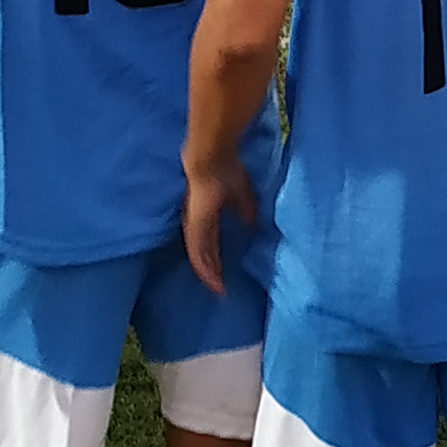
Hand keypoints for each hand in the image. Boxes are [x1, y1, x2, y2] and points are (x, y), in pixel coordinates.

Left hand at [183, 160, 255, 295]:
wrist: (212, 158)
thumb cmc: (227, 170)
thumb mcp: (243, 196)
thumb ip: (246, 213)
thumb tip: (253, 228)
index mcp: (207, 214)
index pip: (211, 240)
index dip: (216, 255)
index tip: (224, 270)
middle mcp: (197, 223)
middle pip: (203, 252)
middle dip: (211, 269)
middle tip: (220, 286)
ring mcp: (194, 225)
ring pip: (199, 256)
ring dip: (208, 273)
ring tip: (218, 288)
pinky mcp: (193, 227)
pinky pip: (197, 253)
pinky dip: (204, 268)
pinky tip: (211, 280)